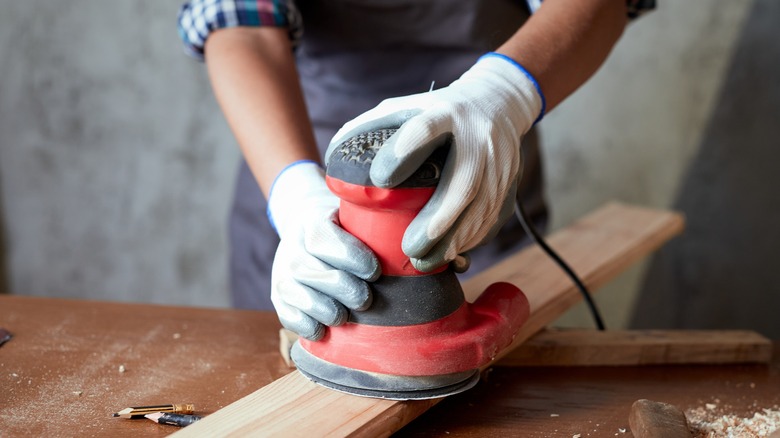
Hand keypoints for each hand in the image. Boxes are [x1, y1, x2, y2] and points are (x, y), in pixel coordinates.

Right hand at [268, 161, 379, 340]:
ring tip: (344, 316)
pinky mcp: (279, 298)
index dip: (352, 258)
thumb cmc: (345, 230)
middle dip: (345, 290)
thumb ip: (385, 230)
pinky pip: (289, 316)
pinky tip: (324, 330)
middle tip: (365, 300)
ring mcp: (282, 273)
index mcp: (313, 223)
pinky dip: (306, 325)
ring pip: (301, 296)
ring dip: (327, 310)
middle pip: (316, 272)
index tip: (374, 272)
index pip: (326, 239)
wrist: (304, 232)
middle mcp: (293, 247)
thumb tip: (439, 258)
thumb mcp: (357, 219)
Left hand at [328, 53, 544, 271]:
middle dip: (436, 222)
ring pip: (481, 211)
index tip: (380, 180)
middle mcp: (478, 138)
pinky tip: (450, 254)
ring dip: (454, 241)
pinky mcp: (511, 186)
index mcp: (446, 113)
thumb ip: (371, 128)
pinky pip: (493, 222)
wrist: (500, 105)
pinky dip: (471, 242)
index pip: (425, 129)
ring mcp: (500, 164)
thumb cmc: (439, 112)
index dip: (403, 153)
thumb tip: (335, 158)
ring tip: (426, 261)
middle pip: (463, 184)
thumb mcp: (406, 108)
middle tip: (409, 249)